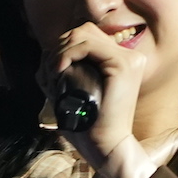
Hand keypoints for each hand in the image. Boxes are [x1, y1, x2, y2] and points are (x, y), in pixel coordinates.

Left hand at [37, 22, 148, 163]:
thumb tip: (47, 53)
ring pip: (84, 34)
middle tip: (51, 69)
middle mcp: (130, 56)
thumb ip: (68, 71)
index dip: (65, 46)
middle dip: (61, 45)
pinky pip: (88, 45)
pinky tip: (59, 68)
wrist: (107, 146)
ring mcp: (129, 59)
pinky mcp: (123, 65)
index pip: (88, 36)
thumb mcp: (77, 91)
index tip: (52, 67)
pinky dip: (68, 53)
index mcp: (122, 61)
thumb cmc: (89, 124)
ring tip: (54, 70)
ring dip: (61, 49)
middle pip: (85, 31)